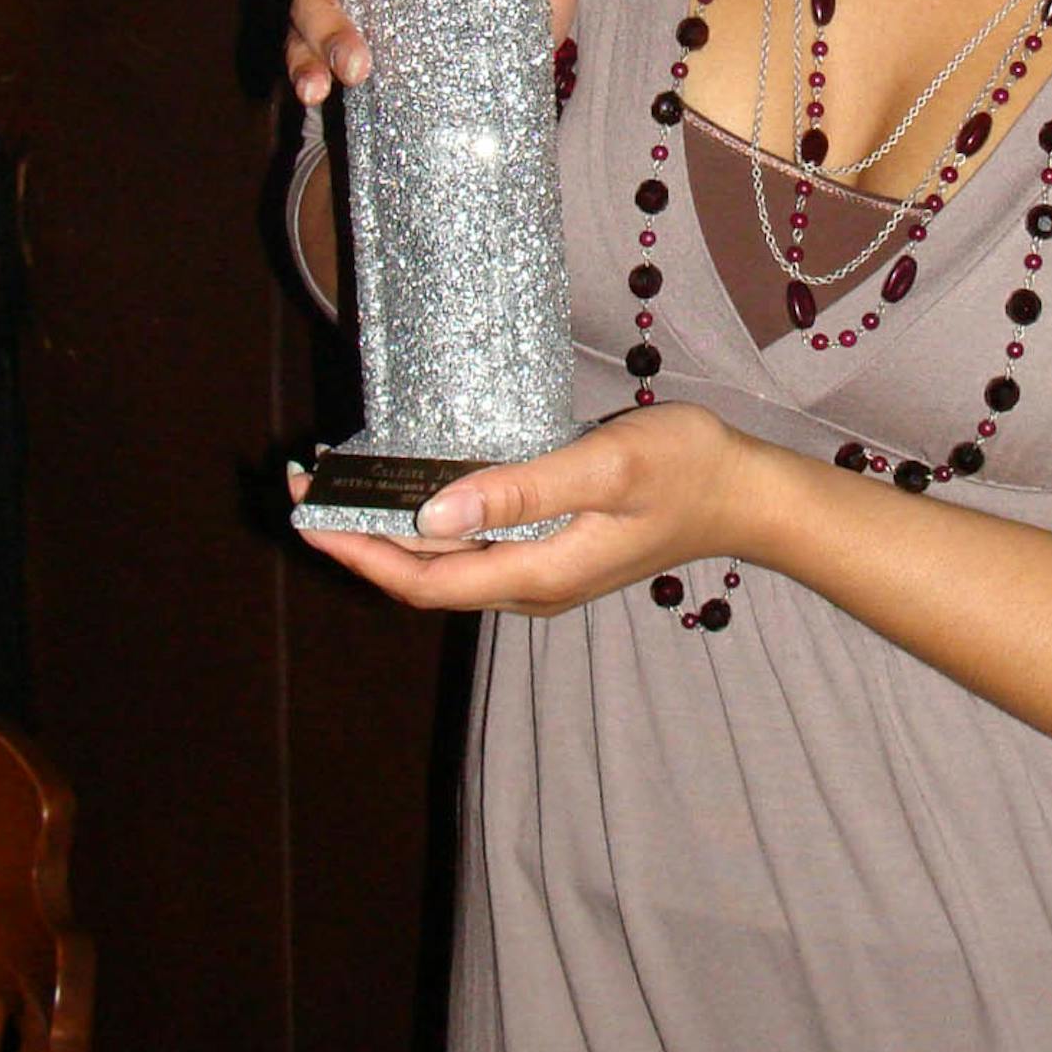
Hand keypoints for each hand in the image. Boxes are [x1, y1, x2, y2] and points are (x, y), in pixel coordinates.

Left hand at [286, 404, 785, 617]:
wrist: (746, 494)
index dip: (356, 550)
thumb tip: (432, 513)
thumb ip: (520, 490)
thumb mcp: (606, 466)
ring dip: (388, 531)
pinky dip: (430, 522)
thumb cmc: (685, 469)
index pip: (421, 579)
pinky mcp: (551, 551)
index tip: (306, 511)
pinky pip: (472, 549)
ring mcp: (541, 572)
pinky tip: (415, 486)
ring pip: (445, 565)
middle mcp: (529, 585)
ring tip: (343, 483)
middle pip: (423, 577)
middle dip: (358, 537)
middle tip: (304, 483)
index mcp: (535, 573)